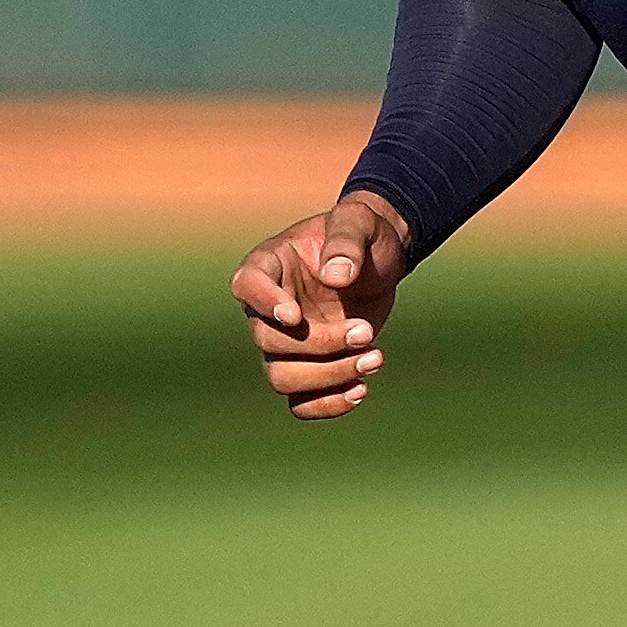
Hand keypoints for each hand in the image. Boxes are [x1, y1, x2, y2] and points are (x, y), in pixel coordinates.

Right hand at [232, 189, 414, 420]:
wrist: (379, 259)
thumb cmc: (363, 233)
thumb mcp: (360, 222)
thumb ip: (347, 241)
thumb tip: (336, 276)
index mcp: (270, 264)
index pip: (247, 286)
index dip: (263, 304)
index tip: (295, 316)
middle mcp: (268, 308)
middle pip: (269, 341)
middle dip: (321, 344)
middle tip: (366, 331)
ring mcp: (286, 342)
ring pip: (283, 378)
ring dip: (329, 377)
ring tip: (376, 359)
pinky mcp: (308, 366)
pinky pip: (300, 402)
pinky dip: (328, 404)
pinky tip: (361, 390)